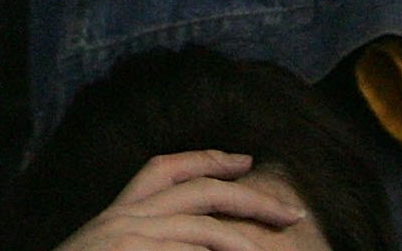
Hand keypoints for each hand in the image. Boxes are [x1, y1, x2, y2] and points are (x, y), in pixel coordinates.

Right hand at [52, 151, 311, 250]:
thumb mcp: (112, 249)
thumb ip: (149, 237)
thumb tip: (198, 242)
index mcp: (118, 213)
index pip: (163, 169)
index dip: (207, 159)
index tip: (243, 160)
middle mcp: (123, 217)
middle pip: (195, 190)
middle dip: (247, 198)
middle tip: (288, 211)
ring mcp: (127, 236)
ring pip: (199, 227)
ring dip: (240, 238)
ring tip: (268, 250)